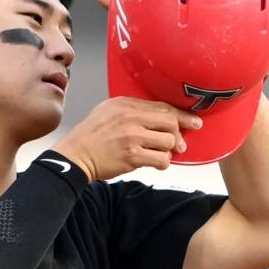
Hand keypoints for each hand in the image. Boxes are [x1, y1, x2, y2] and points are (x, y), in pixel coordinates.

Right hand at [52, 97, 202, 181]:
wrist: (75, 156)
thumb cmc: (90, 137)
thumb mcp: (107, 112)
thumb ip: (131, 111)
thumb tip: (157, 117)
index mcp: (125, 104)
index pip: (162, 106)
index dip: (182, 115)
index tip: (193, 122)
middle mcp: (129, 117)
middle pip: (170, 122)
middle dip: (180, 135)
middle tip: (181, 145)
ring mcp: (131, 136)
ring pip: (168, 141)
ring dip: (170, 151)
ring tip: (162, 155)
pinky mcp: (132, 156)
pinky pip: (161, 159)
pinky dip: (163, 163)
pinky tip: (157, 163)